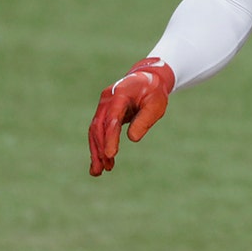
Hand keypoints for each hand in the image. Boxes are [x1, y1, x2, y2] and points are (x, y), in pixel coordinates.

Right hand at [88, 57, 174, 175]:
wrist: (147, 79)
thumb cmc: (154, 92)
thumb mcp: (156, 104)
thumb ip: (145, 120)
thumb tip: (132, 139)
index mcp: (120, 94)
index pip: (112, 119)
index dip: (110, 138)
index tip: (111, 155)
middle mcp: (107, 99)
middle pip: (99, 126)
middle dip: (100, 148)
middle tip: (103, 169)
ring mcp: (103, 105)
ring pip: (95, 130)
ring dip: (96, 150)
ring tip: (98, 171)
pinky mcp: (104, 112)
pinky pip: (99, 130)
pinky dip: (99, 145)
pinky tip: (100, 160)